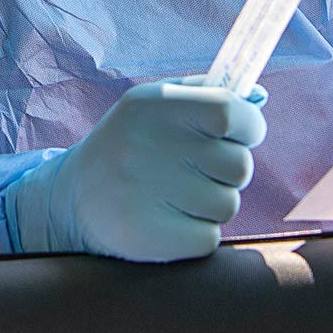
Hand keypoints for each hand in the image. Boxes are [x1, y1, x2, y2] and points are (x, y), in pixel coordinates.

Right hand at [3, 79, 266, 261]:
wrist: (73, 200)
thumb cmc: (130, 146)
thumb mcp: (156, 106)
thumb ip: (207, 94)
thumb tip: (260, 97)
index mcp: (154, 106)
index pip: (229, 112)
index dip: (248, 127)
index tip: (241, 136)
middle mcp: (148, 145)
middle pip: (238, 165)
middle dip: (228, 172)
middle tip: (197, 171)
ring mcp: (146, 193)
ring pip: (227, 205)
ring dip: (211, 204)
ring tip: (177, 197)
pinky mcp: (150, 236)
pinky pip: (209, 238)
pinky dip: (197, 233)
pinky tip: (169, 221)